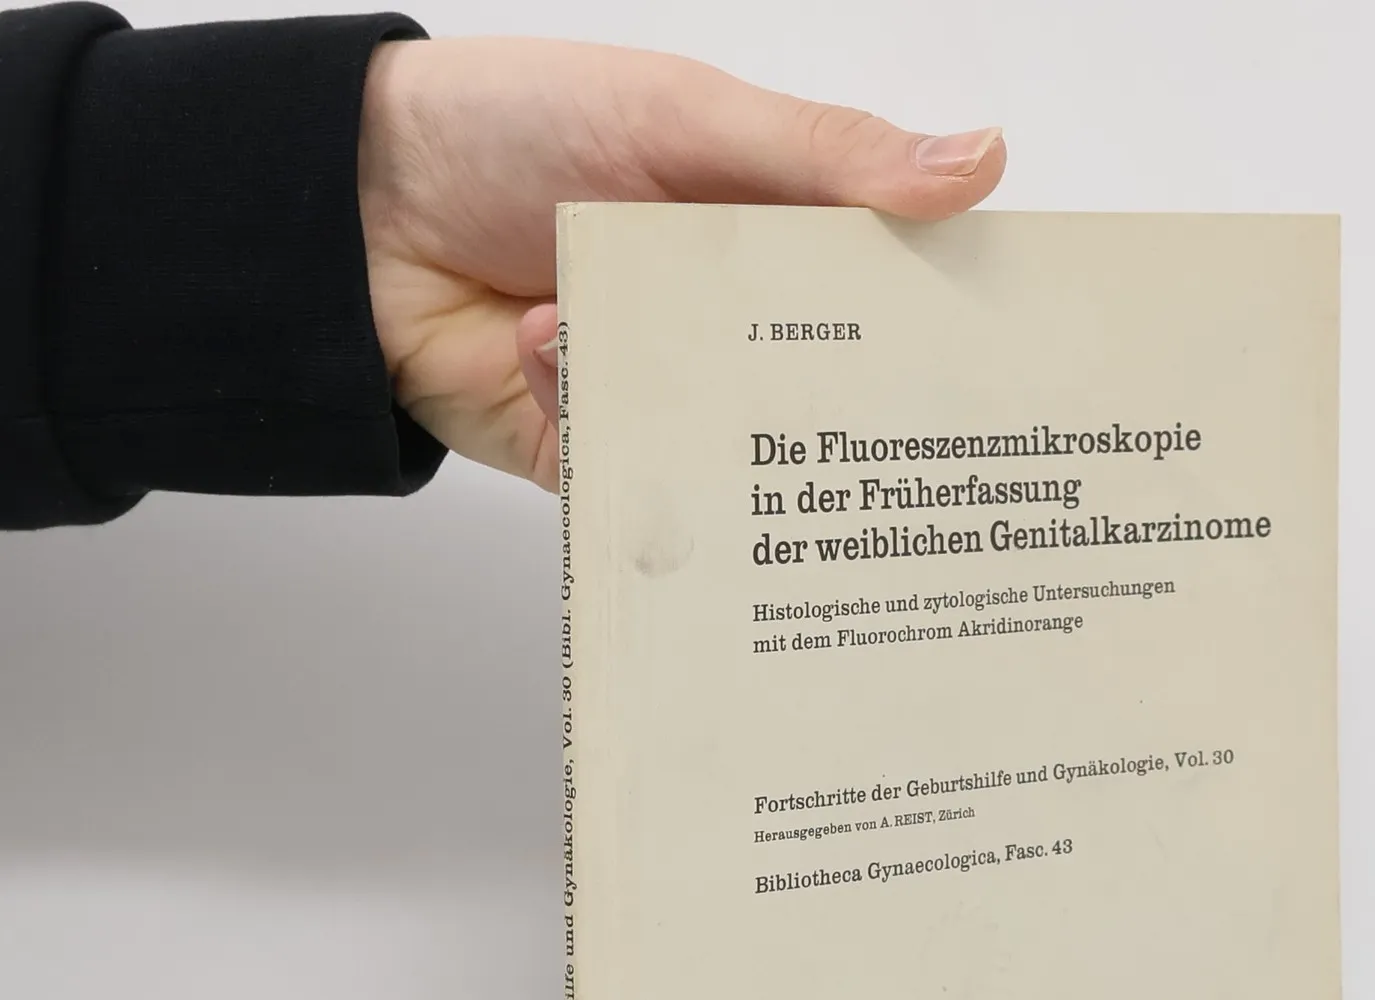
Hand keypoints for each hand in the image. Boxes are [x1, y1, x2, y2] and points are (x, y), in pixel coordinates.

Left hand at [356, 39, 1005, 490]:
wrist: (349, 207)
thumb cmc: (509, 128)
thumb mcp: (684, 117)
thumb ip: (822, 155)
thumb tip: (978, 164)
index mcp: (763, 241)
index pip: (878, 296)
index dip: (937, 329)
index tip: (1002, 364)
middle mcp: (724, 330)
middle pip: (820, 396)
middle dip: (854, 417)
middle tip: (921, 455)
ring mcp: (661, 396)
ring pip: (736, 455)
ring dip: (722, 431)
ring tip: (710, 392)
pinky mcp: (597, 456)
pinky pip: (641, 483)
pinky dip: (612, 431)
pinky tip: (553, 347)